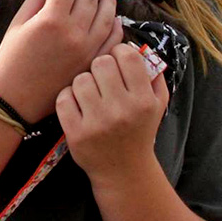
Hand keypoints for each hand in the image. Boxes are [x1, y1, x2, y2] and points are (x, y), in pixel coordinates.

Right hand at [0, 0, 120, 121]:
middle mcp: (73, 33)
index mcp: (51, 20)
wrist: (14, 100)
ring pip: (107, 15)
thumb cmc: (10, 61)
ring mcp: (87, 50)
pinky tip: (113, 16)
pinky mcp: (92, 64)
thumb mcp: (17, 24)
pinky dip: (115, 25)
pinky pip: (112, 40)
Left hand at [56, 42, 169, 181]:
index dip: (119, 53)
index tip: (117, 62)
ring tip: (89, 94)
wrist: (124, 172)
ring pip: (80, 79)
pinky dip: (67, 98)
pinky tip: (77, 106)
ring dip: (83, 83)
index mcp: (143, 100)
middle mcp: (122, 110)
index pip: (127, 55)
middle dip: (100, 67)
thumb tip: (141, 48)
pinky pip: (63, 98)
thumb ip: (155, 75)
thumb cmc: (140, 132)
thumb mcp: (158, 105)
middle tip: (101, 79)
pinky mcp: (77, 133)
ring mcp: (98, 122)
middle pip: (101, 63)